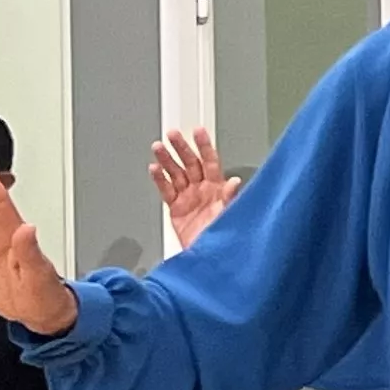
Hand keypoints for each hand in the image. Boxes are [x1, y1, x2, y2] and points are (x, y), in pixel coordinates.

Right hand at [149, 126, 239, 250]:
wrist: (209, 259)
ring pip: (175, 173)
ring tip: (158, 147)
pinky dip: (160, 179)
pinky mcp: (176, 209)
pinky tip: (154, 168)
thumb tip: (235, 182)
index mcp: (218, 189)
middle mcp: (203, 190)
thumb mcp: (231, 217)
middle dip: (181, 148)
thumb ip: (230, 199)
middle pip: (190, 163)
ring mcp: (188, 198)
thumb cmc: (224, 238)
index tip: (198, 131)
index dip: (205, 146)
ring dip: (167, 160)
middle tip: (172, 134)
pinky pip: (166, 190)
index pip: (211, 162)